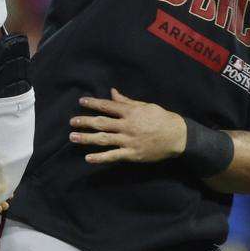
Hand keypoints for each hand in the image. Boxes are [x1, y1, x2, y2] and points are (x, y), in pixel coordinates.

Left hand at [69, 88, 187, 163]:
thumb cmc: (161, 119)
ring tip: (72, 137)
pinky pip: (113, 156)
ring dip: (86, 138)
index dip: (94, 103)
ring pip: (103, 139)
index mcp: (131, 112)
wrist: (178, 136)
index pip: (108, 106)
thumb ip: (126, 101)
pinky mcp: (132, 154)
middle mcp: (127, 126)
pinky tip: (88, 158)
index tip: (81, 102)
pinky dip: (100, 158)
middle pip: (102, 123)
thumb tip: (112, 92)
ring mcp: (128, 141)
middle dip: (85, 122)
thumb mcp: (145, 106)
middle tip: (71, 122)